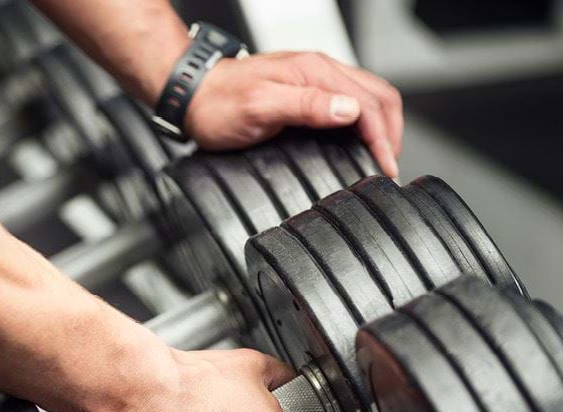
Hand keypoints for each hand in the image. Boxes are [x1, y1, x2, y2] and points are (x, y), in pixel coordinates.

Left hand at [183, 51, 402, 176]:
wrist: (193, 96)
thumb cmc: (218, 104)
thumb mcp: (261, 107)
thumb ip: (306, 107)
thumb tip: (349, 111)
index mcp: (315, 72)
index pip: (369, 102)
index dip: (382, 138)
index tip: (385, 167)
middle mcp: (319, 71)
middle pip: (378, 96)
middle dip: (391, 132)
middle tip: (389, 166)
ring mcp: (315, 80)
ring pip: (368, 97)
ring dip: (382, 126)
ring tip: (382, 156)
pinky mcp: (307, 92)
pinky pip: (349, 103)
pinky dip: (365, 123)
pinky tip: (360, 142)